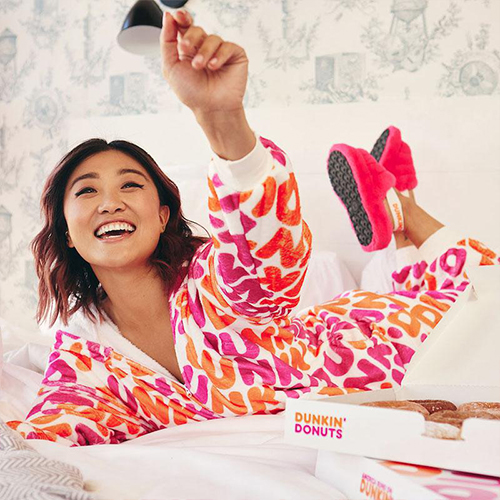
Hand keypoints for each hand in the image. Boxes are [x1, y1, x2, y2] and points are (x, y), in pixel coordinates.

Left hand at [160, 11, 254, 159]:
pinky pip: (227, 46)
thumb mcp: (171, 67)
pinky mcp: (235, 56)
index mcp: (188, 49)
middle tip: (186, 50)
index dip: (182, 18)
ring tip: (200, 67)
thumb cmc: (192, 93)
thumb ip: (167, 41)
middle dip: (190, 38)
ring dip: (204, 52)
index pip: (185, 26)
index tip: (178, 16)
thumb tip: (168, 16)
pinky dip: (219, 56)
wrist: (210, 109)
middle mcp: (204, 48)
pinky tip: (214, 67)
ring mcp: (220, 51)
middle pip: (197, 29)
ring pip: (212, 38)